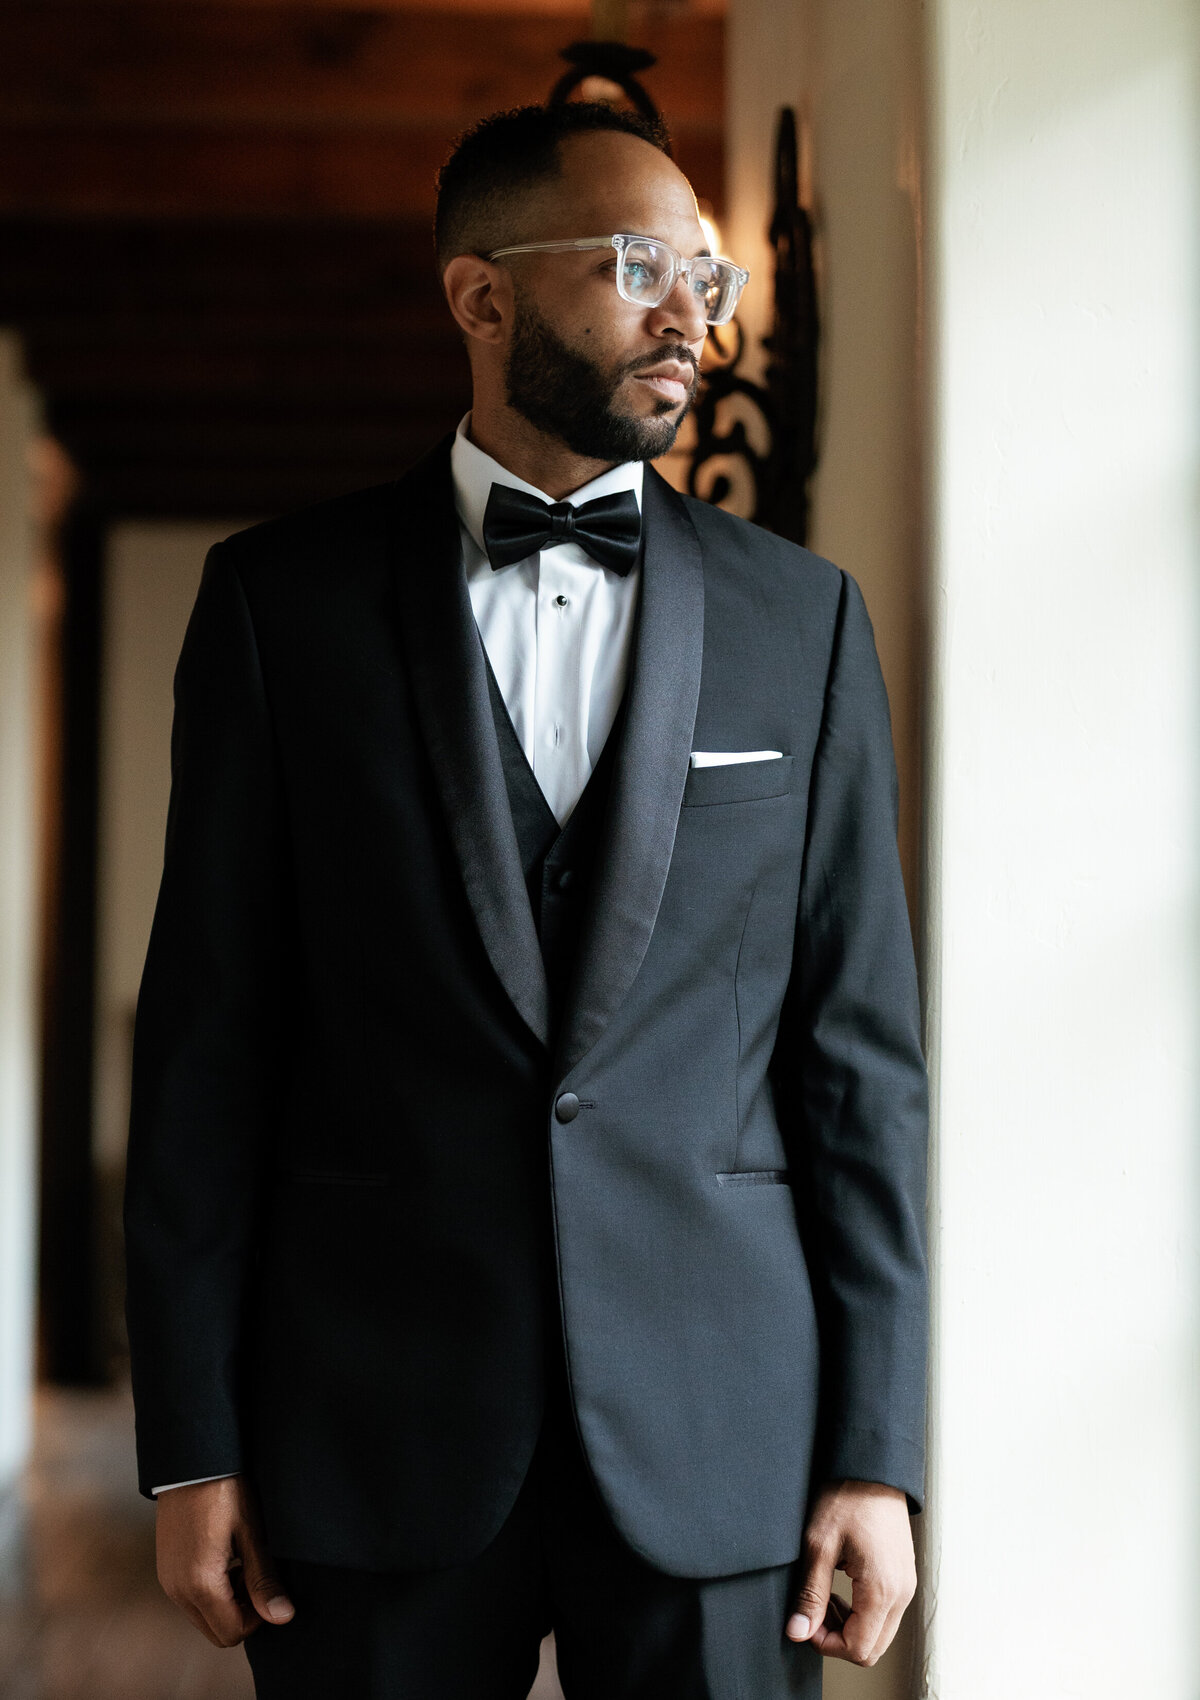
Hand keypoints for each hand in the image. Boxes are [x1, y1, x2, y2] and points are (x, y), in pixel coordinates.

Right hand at [155, 1474, 294, 1647]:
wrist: (192, 1459)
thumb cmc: (226, 1490)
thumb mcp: (252, 1533)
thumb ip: (264, 1580)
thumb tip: (282, 1617)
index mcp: (199, 1584)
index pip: (232, 1633)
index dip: (258, 1617)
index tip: (269, 1585)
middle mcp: (176, 1590)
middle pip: (216, 1632)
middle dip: (242, 1614)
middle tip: (256, 1575)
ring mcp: (167, 1580)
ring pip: (203, 1617)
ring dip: (227, 1602)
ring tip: (242, 1561)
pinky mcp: (165, 1570)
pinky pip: (190, 1599)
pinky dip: (211, 1591)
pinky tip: (225, 1557)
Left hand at [785, 1480, 915, 1666]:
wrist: (873, 1468)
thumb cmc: (847, 1498)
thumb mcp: (819, 1546)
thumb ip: (810, 1594)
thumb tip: (798, 1632)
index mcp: (882, 1590)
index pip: (858, 1649)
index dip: (826, 1643)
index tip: (806, 1620)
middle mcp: (902, 1594)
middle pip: (872, 1648)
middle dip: (839, 1638)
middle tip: (814, 1610)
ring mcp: (906, 1585)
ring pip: (880, 1633)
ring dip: (851, 1626)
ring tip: (826, 1596)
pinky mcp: (904, 1576)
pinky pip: (886, 1613)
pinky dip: (863, 1612)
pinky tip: (842, 1586)